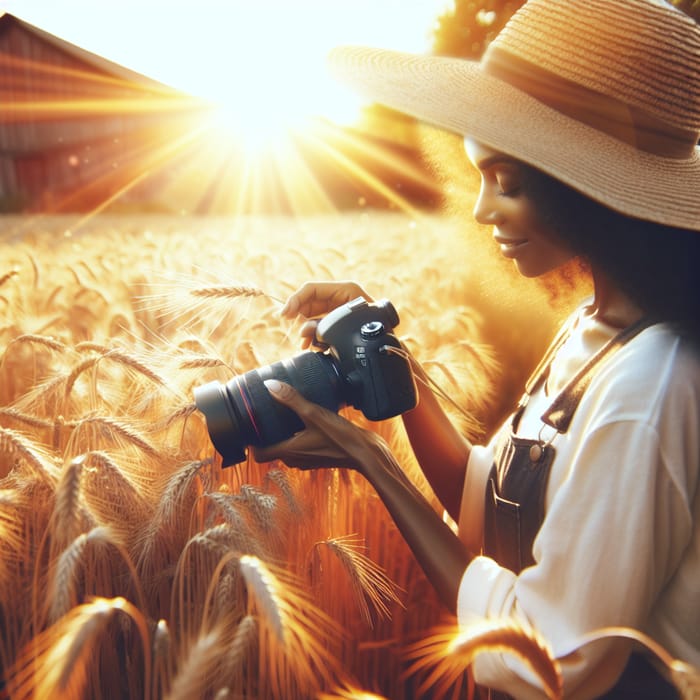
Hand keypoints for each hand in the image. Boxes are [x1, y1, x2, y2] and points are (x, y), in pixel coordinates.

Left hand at [252, 379, 384, 470]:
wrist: (366, 453)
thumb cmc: (341, 438)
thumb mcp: (314, 414)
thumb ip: (292, 400)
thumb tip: (271, 385)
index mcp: (289, 452)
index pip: (259, 455)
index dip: (250, 445)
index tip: (249, 430)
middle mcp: (296, 459)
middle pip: (273, 450)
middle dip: (267, 436)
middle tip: (265, 417)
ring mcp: (308, 460)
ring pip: (288, 449)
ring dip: (284, 436)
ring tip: (285, 416)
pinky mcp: (319, 456)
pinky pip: (302, 447)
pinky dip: (299, 436)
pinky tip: (307, 420)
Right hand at [280, 280, 372, 348]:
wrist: (387, 351)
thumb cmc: (371, 334)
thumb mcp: (344, 327)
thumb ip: (320, 327)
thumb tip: (302, 330)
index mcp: (345, 289)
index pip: (311, 289)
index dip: (295, 300)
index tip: (285, 314)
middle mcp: (340, 296)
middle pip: (309, 302)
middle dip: (299, 318)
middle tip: (296, 332)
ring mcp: (338, 308)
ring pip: (312, 314)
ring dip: (305, 330)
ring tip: (304, 344)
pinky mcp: (338, 321)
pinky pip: (319, 324)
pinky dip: (313, 335)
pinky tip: (310, 345)